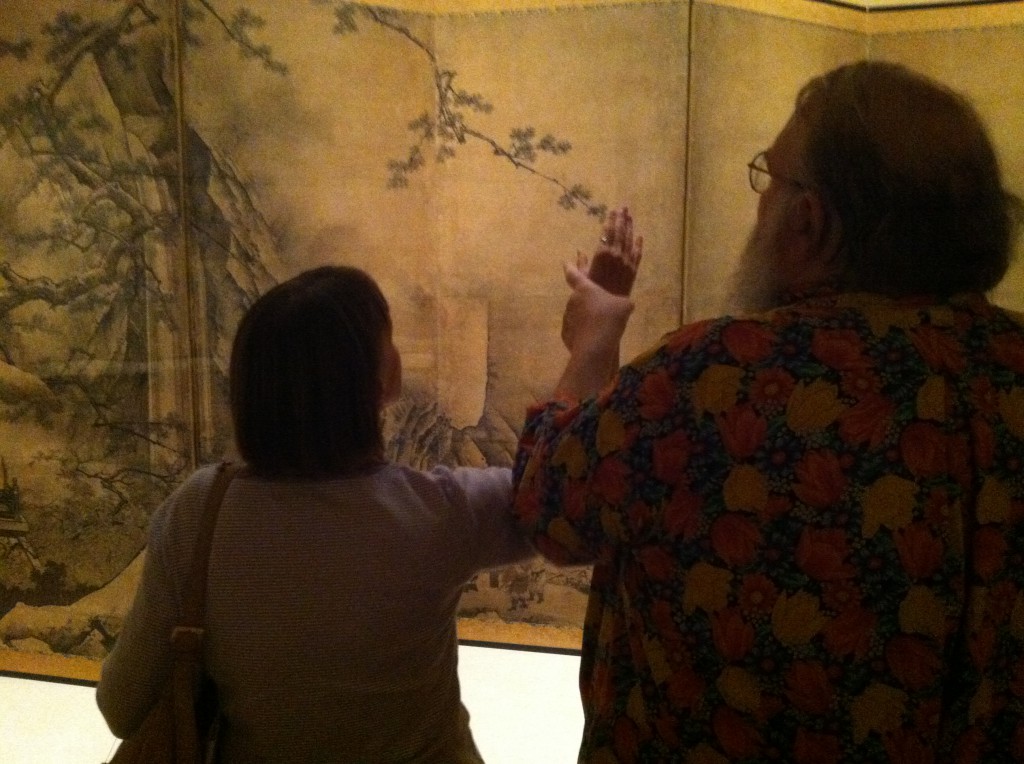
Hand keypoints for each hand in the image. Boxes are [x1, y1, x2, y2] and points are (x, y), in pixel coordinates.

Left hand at [554, 260, 634, 399]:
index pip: (574, 274)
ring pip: (577, 313)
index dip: (571, 267)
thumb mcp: (624, 306)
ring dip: (586, 316)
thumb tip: (625, 302)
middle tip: (598, 306)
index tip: (566, 262)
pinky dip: (583, 331)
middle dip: (587, 300)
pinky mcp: (566, 333)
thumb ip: (623, 301)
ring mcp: (567, 317)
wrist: (596, 346)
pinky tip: (593, 337)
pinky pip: (575, 329)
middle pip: (579, 297)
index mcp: (585, 289)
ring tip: (599, 325)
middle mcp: (573, 300)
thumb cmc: (610, 319)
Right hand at [578, 206, 642, 296]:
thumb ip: (578, 266)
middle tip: (624, 207)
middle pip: (620, 233)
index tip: (613, 210)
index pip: (607, 232)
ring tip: (630, 216)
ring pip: (629, 240)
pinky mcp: (633, 270)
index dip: (610, 220)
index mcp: (602, 253)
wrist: (609, 306)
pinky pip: (637, 254)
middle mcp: (616, 254)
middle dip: (622, 219)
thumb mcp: (581, 279)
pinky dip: (639, 245)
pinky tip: (640, 236)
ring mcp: (626, 261)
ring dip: (630, 227)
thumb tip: (577, 253)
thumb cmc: (591, 292)